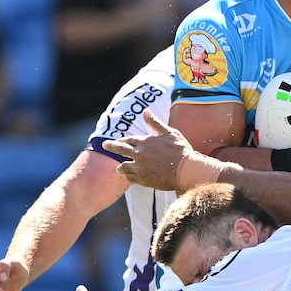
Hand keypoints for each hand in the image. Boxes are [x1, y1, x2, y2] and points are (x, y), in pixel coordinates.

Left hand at [103, 109, 232, 192]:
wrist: (185, 169)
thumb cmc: (180, 150)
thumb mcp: (169, 132)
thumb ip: (155, 123)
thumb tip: (145, 111)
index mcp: (145, 141)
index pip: (128, 140)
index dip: (122, 140)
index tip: (116, 141)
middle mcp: (139, 154)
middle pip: (120, 150)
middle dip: (110, 147)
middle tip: (104, 145)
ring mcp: (140, 167)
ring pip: (123, 167)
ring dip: (122, 166)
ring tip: (121, 168)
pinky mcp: (143, 180)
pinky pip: (130, 178)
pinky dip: (130, 176)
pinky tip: (132, 176)